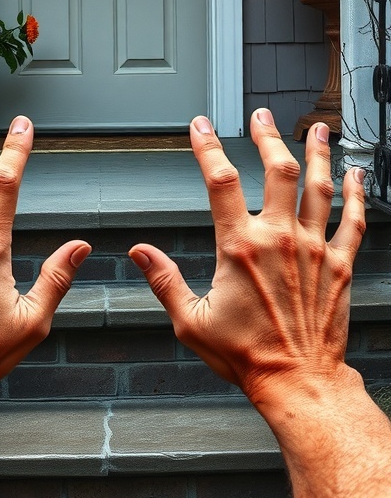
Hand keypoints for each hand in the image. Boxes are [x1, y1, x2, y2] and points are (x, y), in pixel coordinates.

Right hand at [129, 109, 365, 411]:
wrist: (299, 382)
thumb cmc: (247, 357)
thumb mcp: (192, 321)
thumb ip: (164, 280)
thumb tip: (140, 253)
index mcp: (240, 248)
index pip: (220, 182)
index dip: (207, 147)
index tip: (200, 127)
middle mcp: (280, 240)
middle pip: (277, 171)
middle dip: (267, 136)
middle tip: (262, 116)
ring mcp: (314, 249)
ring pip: (319, 186)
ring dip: (317, 153)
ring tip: (315, 128)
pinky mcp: (339, 265)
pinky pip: (353, 220)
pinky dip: (357, 193)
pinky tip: (356, 174)